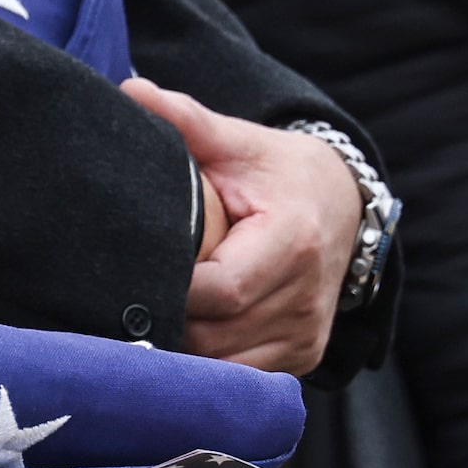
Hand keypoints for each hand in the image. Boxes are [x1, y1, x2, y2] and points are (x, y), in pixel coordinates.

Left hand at [125, 78, 357, 374]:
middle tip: (124, 297)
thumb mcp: (239, 143)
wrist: (343, 205)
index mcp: (292, 243)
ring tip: (150, 315)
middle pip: (215, 336)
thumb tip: (132, 91)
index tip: (133, 270)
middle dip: (167, 321)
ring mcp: (308, 335)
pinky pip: (242, 377)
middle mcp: (306, 298)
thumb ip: (188, 121)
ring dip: (183, 350)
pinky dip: (209, 364)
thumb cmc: (280, 174)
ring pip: (224, 367)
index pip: (219, 290)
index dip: (171, 287)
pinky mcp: (303, 356)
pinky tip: (184, 335)